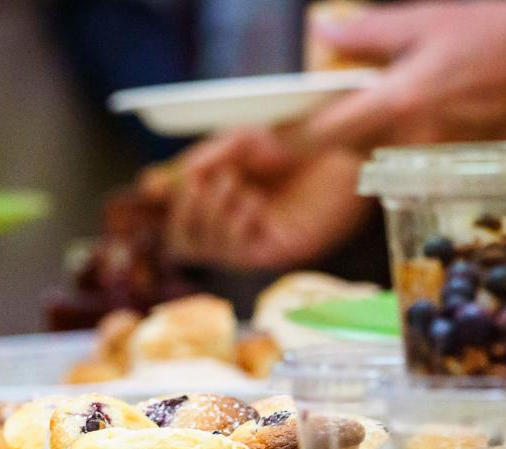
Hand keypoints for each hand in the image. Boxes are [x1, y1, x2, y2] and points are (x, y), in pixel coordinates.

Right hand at [148, 130, 372, 268]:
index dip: (163, 199)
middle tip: (201, 184)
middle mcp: (232, 222)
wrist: (352, 145)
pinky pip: (234, 254)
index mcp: (221, 193)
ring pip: (201, 249)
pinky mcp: (277, 249)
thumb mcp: (244, 140)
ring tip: (235, 186)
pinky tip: (252, 204)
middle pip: (180, 239)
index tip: (158, 182)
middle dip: (182, 212)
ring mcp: (253, 239)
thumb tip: (153, 185)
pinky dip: (233, 226)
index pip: (176, 209)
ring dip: (209, 215)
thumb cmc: (304, 136)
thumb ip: (203, 160)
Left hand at [302, 0, 505, 150]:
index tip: (269, 137)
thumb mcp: (425, 23)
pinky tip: (429, 117)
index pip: (322, 134)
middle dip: (340, 129)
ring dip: (375, 137)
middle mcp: (411, 141)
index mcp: (397, 104)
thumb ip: (366, 35)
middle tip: (350, 101)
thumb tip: (322, 31)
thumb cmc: (493, 33)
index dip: (289, 139)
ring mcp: (435, 161)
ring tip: (402, 102)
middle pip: (348, 150)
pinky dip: (407, 145)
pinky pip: (412, 165)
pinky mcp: (455, 170)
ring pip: (380, 160)